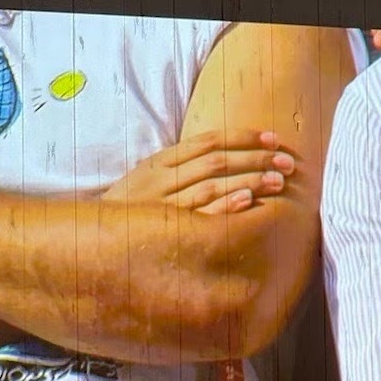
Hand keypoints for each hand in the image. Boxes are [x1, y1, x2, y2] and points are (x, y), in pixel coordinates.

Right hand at [101, 129, 295, 215]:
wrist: (92, 242)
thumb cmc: (129, 214)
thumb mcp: (149, 184)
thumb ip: (180, 171)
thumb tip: (224, 163)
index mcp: (161, 162)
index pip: (209, 142)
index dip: (244, 138)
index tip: (273, 138)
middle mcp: (163, 178)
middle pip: (217, 162)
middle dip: (256, 159)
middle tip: (288, 161)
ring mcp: (165, 204)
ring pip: (213, 185)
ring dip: (248, 181)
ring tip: (279, 180)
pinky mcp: (166, 230)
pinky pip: (200, 215)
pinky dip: (224, 206)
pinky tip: (247, 201)